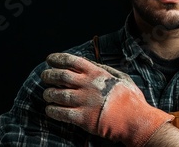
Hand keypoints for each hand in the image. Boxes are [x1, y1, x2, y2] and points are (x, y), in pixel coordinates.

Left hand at [41, 52, 173, 146]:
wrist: (134, 120)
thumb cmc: (131, 99)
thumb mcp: (122, 78)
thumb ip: (106, 70)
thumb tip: (94, 64)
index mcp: (97, 73)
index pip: (72, 61)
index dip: (58, 58)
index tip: (49, 59)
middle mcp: (87, 85)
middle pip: (61, 76)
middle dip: (49, 75)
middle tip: (44, 76)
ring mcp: (83, 101)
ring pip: (57, 94)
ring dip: (49, 93)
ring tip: (47, 94)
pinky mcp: (82, 118)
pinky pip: (61, 113)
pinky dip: (52, 110)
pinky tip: (50, 110)